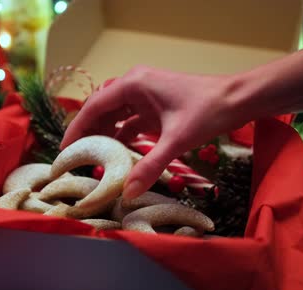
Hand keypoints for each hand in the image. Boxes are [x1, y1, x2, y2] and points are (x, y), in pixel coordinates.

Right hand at [62, 65, 252, 199]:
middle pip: (101, 112)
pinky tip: (119, 157)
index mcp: (133, 84)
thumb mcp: (176, 141)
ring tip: (93, 162)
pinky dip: (124, 139)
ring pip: (115, 118)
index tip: (64, 151)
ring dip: (106, 138)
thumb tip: (128, 193)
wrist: (238, 100)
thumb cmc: (208, 111)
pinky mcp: (156, 107)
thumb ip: (150, 166)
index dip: (76, 129)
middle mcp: (135, 86)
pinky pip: (131, 123)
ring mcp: (145, 96)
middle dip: (89, 136)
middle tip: (75, 161)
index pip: (93, 107)